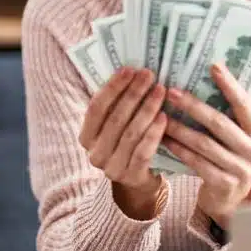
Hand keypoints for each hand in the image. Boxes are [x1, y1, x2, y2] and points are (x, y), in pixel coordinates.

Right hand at [79, 67, 167, 213]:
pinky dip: (154, 133)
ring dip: (147, 109)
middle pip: (115, 118)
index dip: (113, 87)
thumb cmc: (127, 143)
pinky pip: (143, 151)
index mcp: (86, 137)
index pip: (96, 107)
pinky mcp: (131, 177)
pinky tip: (164, 117)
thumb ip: (117, 105)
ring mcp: (112, 168)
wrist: (138, 181)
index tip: (129, 69)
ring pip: (130, 133)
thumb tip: (133, 71)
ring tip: (160, 91)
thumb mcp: (116, 126)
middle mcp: (94, 154)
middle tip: (149, 75)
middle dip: (133, 93)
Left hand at [160, 63, 250, 228]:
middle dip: (194, 106)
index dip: (230, 85)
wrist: (231, 200)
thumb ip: (229, 114)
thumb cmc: (230, 157)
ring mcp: (242, 170)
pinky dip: (180, 150)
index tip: (213, 66)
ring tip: (162, 115)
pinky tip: (165, 139)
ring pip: (205, 144)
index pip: (245, 104)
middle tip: (172, 91)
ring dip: (181, 129)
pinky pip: (198, 163)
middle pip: (220, 123)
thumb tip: (208, 76)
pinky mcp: (225, 184)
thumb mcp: (237, 136)